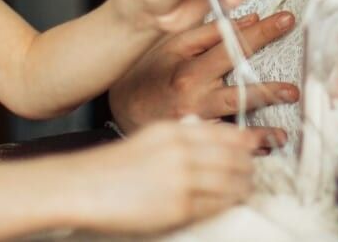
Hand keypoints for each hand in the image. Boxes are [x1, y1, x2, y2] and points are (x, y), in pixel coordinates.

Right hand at [73, 119, 261, 233]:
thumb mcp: (148, 138)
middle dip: (248, 166)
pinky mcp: (178, 207)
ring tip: (246, 189)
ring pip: (230, 182)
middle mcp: (182, 151)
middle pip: (233, 158)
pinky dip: (227, 204)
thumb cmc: (111, 166)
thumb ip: (179, 134)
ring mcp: (182, 180)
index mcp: (174, 131)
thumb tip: (209, 132)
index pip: (224, 134)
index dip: (244, 142)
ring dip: (243, 187)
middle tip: (254, 172)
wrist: (83, 187)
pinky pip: (214, 205)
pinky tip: (230, 204)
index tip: (255, 145)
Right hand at [110, 11, 299, 136]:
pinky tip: (265, 147)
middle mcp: (193, 95)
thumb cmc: (150, 70)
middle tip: (293, 90)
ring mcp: (194, 119)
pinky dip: (245, 146)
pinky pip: (223, 144)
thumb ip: (210, 31)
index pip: (231, 44)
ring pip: (233, 124)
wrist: (121, 105)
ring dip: (261, 129)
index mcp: (189, 66)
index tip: (285, 20)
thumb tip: (249, 19)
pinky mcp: (193, 138)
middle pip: (238, 89)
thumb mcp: (174, 44)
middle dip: (269, 89)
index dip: (261, 31)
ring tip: (283, 134)